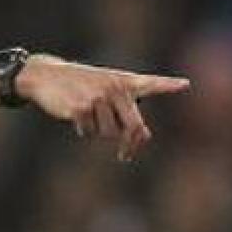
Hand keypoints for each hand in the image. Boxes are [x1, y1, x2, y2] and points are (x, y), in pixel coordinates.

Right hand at [17, 55, 190, 160]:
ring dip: (99, 132)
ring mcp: (98, 97)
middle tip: (125, 157)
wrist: (47, 75)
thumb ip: (125, 110)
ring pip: (109, 134)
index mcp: (124, 82)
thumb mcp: (105, 91)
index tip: (185, 84)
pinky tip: (74, 115)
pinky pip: (88, 133)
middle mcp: (115, 88)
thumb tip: (143, 137)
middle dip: (129, 145)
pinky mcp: (81, 107)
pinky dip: (82, 130)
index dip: (168, 85)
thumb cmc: (80, 85)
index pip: (150, 84)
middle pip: (133, 126)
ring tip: (88, 114)